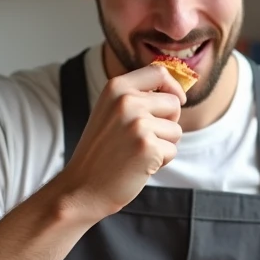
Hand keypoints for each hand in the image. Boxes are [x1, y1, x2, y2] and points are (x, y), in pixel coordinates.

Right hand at [58, 62, 186, 219]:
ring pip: (176, 130)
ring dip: (163, 145)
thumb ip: (137, 97)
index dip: (173, 86)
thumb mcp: (111, 112)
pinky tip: (138, 165)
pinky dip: (161, 161)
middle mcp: (127, 101)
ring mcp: (137, 123)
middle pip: (174, 103)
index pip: (159, 72)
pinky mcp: (148, 146)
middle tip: (141, 139)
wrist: (82, 187)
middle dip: (167, 123)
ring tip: (136, 153)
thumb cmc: (101, 152)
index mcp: (116, 87)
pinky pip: (172, 150)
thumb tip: (177, 92)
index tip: (177, 99)